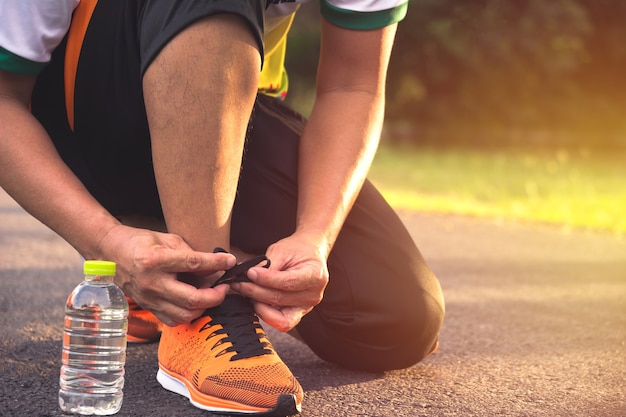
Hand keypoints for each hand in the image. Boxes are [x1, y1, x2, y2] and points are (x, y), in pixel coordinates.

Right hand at [99, 224, 234, 325]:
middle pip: (192, 298)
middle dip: (216, 295)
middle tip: (225, 286)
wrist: (110, 252)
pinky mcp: (148, 308)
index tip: (231, 262)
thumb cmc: (140, 242)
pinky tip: (197, 303)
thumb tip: (215, 265)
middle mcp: (151, 283)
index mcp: (155, 260)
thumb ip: (190, 253)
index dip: (216, 264)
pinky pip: (174, 320)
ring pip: (185, 314)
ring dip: (205, 306)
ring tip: (213, 295)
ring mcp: (149, 299)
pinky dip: (190, 314)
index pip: (193, 263)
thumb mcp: (167, 239)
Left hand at [231, 234, 328, 331]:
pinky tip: (254, 299)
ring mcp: (306, 307)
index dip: (266, 280)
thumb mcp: (283, 250)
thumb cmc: (297, 250)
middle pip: (279, 300)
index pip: (287, 283)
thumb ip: (268, 265)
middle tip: (239, 282)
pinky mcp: (297, 314)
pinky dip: (264, 311)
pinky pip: (279, 321)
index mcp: (315, 276)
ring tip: (245, 291)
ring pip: (278, 316)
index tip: (250, 272)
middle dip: (255, 292)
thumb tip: (249, 277)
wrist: (310, 254)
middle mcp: (313, 295)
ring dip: (258, 305)